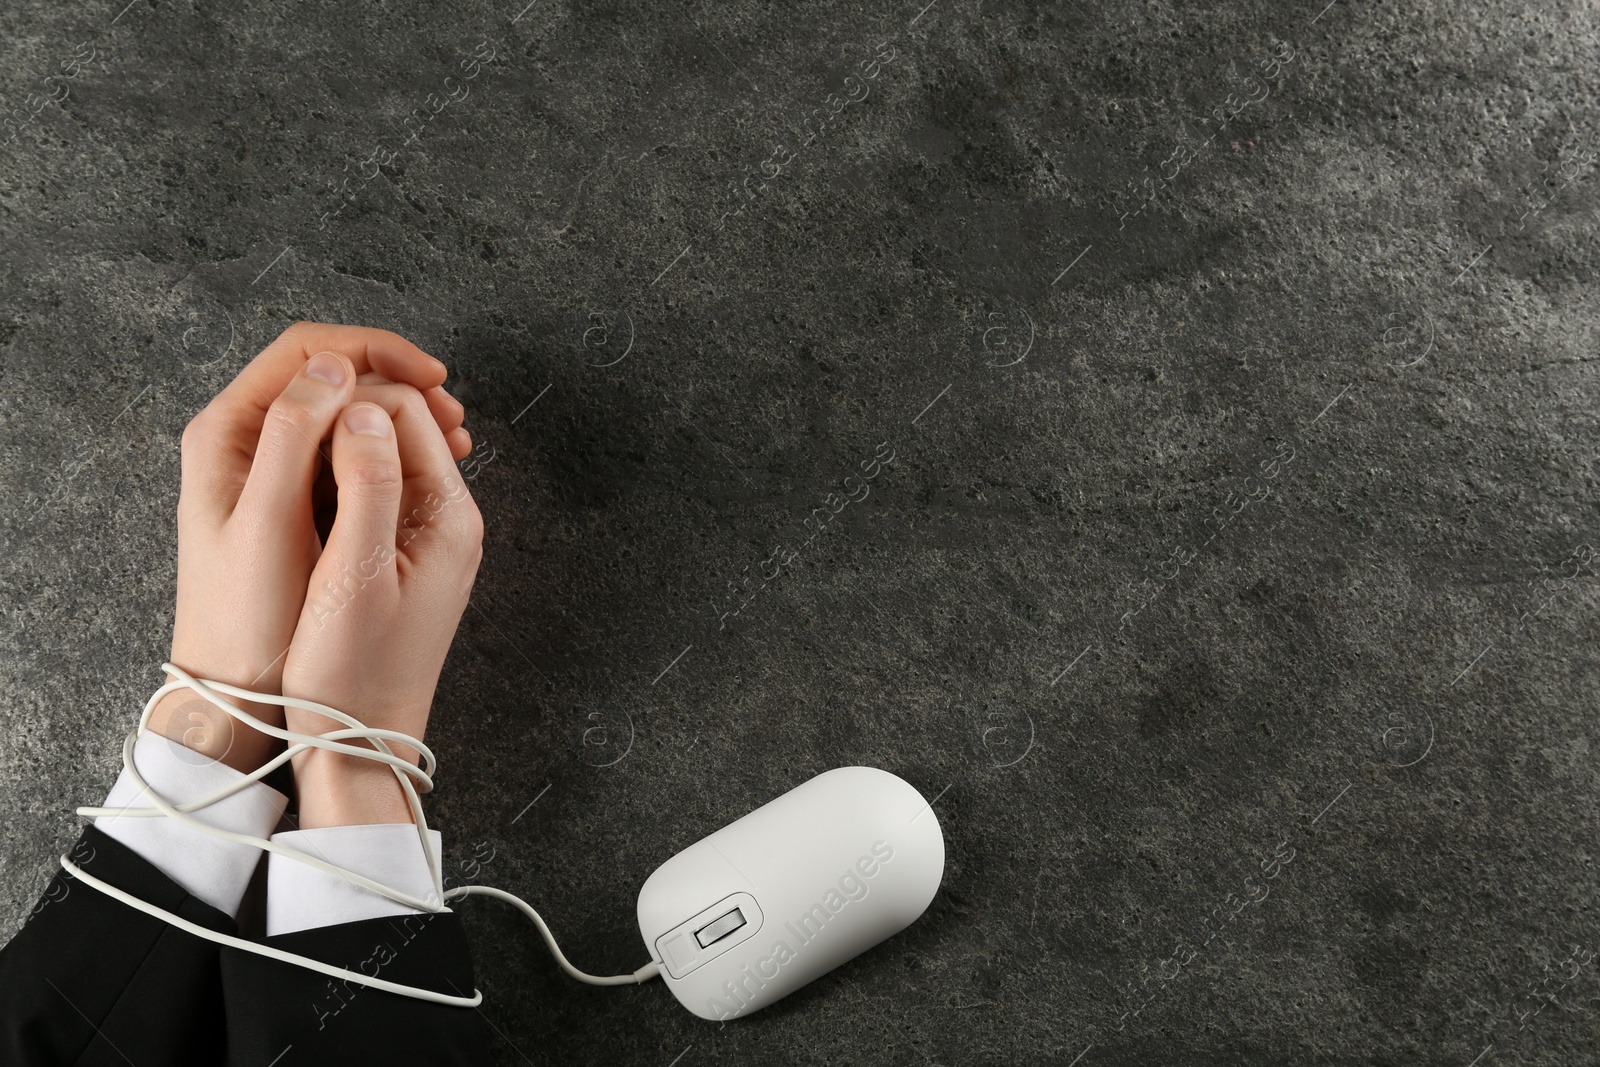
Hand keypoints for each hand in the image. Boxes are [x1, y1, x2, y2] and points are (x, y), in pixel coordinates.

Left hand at [149, 322, 469, 772]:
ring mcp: (270, 470)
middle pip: (329, 376)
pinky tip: (427, 468)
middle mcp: (246, 440)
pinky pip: (346, 453)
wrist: (231, 690)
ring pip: (343, 414)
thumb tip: (335, 367)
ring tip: (453, 439)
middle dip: (396, 382)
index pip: (306, 352)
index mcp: (227, 432)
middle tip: (454, 413)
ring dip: (400, 416)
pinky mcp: (294, 500)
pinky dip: (390, 450)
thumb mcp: (268, 523)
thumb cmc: (246, 617)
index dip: (375, 351)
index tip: (433, 377)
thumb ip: (293, 438)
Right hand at [280, 386, 484, 826]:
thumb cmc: (352, 672)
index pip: (409, 412)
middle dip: (347, 414)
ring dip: (339, 448)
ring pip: (384, 458)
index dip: (350, 398)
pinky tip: (301, 496)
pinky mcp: (402, 559)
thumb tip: (362, 408)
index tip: (295, 410)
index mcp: (449, 516)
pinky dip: (339, 481)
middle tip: (286, 426)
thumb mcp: (353, 574)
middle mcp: (449, 520)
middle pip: (402, 428)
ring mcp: (428, 539)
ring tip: (288, 460)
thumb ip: (367, 485)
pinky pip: (374, 494)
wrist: (359, 744)